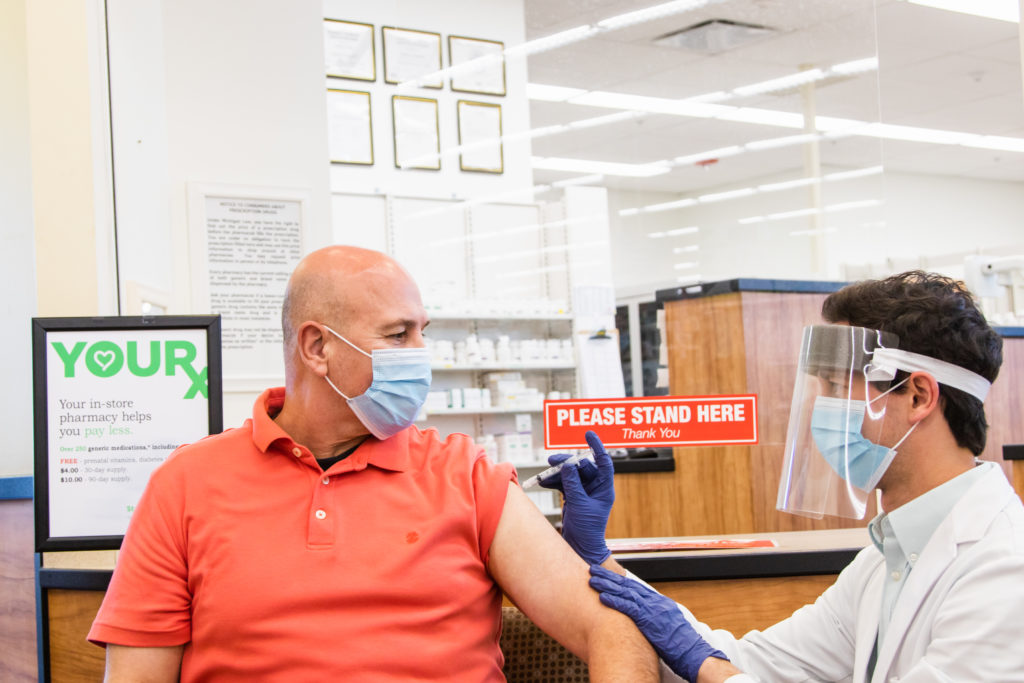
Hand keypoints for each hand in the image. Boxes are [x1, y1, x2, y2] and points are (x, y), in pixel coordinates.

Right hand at [539, 430, 613, 564]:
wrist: (580, 548)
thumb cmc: (587, 530)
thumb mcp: (579, 505)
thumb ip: (573, 484)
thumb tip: (568, 465)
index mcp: (604, 488)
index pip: (603, 462)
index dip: (597, 447)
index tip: (588, 434)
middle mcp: (595, 487)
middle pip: (582, 466)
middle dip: (567, 462)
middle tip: (552, 460)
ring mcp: (584, 491)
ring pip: (570, 474)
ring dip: (557, 472)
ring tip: (545, 474)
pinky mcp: (573, 497)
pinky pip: (563, 483)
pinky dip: (554, 481)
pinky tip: (544, 482)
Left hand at [589, 565, 729, 681]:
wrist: (695, 654)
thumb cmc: (683, 647)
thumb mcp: (670, 628)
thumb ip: (657, 621)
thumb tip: (647, 623)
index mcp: (661, 603)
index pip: (637, 588)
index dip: (621, 580)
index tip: (608, 575)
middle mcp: (656, 602)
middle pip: (629, 586)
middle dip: (610, 577)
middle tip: (594, 569)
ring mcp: (653, 610)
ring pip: (626, 593)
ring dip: (607, 585)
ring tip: (593, 579)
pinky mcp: (650, 620)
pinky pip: (629, 608)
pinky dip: (615, 601)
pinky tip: (602, 597)